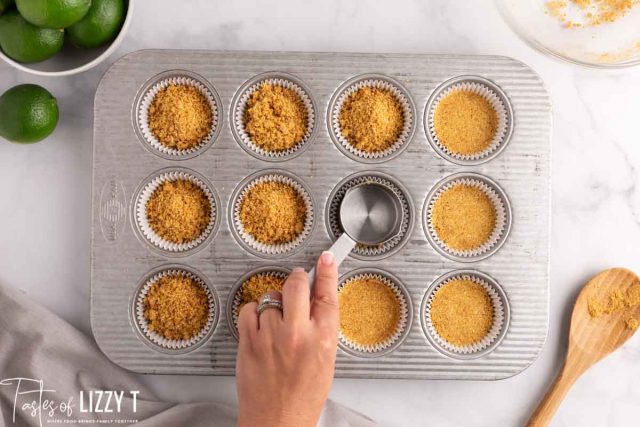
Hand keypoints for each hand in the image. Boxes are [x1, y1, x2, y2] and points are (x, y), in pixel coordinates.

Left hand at [236, 251, 338, 426]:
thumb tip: (317, 300)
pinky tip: (261, 326)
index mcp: (322, 339)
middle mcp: (297, 334)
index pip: (327, 294)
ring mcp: (270, 336)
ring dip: (275, 304)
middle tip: (297, 282)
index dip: (326, 271)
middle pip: (296, 284)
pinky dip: (254, 313)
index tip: (326, 258)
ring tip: (277, 324)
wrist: (277, 422)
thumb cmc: (303, 397)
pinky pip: (249, 309)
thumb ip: (322, 327)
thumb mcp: (326, 360)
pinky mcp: (248, 342)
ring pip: (271, 298)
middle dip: (297, 279)